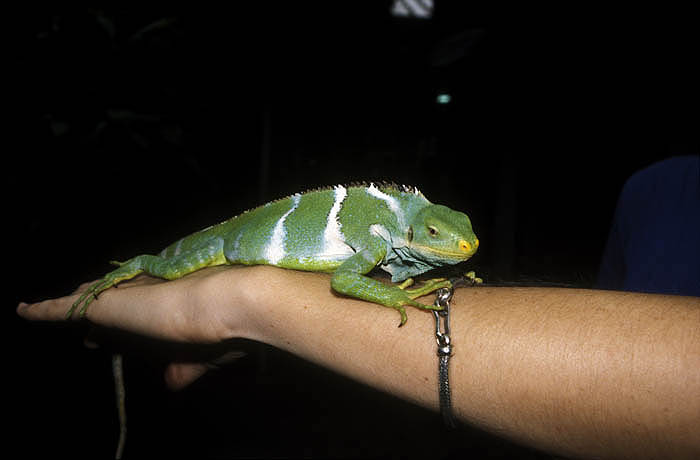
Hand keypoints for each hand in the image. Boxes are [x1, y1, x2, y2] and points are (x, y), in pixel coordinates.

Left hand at [17, 265, 257, 388]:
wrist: (224, 306)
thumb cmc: (223, 332)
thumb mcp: (202, 358)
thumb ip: (184, 369)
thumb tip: (171, 385)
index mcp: (169, 307)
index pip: (138, 315)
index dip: (122, 327)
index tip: (106, 339)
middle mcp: (145, 297)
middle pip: (114, 304)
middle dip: (99, 313)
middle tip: (88, 335)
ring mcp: (125, 298)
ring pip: (91, 299)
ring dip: (74, 306)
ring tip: (52, 309)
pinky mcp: (106, 305)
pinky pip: (64, 309)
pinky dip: (43, 311)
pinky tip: (23, 312)